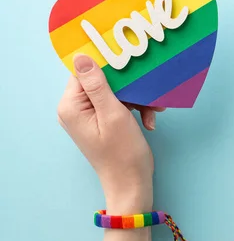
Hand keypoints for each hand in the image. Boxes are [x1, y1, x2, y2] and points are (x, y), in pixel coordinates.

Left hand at [57, 54, 164, 213]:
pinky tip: (149, 120)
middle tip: (150, 91)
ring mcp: (89, 117)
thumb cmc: (123, 153)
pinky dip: (135, 110)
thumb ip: (97, 85)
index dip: (108, 64)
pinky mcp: (102, 122)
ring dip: (137, 99)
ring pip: (114, 93)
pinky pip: (118, 106)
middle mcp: (75, 110)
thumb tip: (81, 57)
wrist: (132, 184)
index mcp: (71, 106)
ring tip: (154, 108)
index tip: (130, 61)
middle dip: (129, 85)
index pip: (84, 71)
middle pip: (102, 81)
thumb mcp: (113, 114)